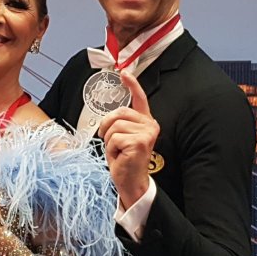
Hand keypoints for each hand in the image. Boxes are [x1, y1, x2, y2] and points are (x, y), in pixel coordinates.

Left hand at [98, 71, 157, 206]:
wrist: (131, 181)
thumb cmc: (125, 161)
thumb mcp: (122, 137)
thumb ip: (121, 123)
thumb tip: (111, 116)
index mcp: (145, 122)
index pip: (140, 99)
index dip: (132, 85)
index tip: (124, 73)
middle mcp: (149, 125)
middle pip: (119, 113)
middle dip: (107, 126)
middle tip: (108, 140)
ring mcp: (146, 133)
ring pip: (114, 126)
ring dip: (109, 140)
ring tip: (117, 151)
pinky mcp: (139, 142)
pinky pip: (114, 138)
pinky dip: (111, 149)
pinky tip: (119, 156)